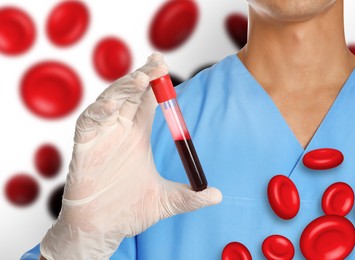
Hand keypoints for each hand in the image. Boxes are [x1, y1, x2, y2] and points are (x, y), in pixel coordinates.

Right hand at [40, 53, 221, 259]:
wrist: (102, 229)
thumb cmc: (128, 211)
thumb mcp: (166, 202)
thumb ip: (190, 197)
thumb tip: (218, 195)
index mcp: (138, 134)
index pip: (148, 100)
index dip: (157, 84)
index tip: (165, 68)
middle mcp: (120, 130)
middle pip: (131, 93)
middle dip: (143, 76)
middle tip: (157, 64)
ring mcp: (102, 135)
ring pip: (110, 101)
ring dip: (124, 88)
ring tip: (140, 80)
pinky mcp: (83, 145)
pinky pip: (88, 121)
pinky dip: (98, 111)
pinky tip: (112, 106)